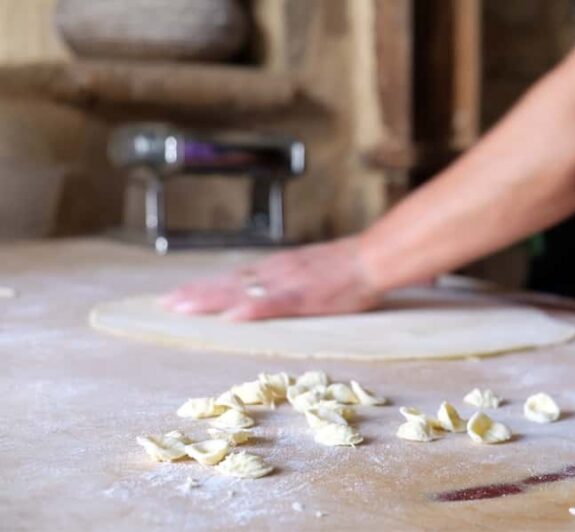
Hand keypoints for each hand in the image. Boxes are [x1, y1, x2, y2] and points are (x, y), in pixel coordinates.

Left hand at [160, 237, 381, 320]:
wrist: (371, 258)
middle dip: (195, 294)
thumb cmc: (347, 269)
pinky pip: (274, 303)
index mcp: (276, 269)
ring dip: (210, 299)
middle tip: (164, 304)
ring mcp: (287, 283)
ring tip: (181, 307)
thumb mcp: (309, 270)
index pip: (232, 279)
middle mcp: (274, 272)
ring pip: (241, 291)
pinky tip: (231, 316)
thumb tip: (265, 292)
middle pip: (228, 284)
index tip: (178, 296)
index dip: (204, 288)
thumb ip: (286, 281)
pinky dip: (251, 309)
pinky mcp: (304, 296)